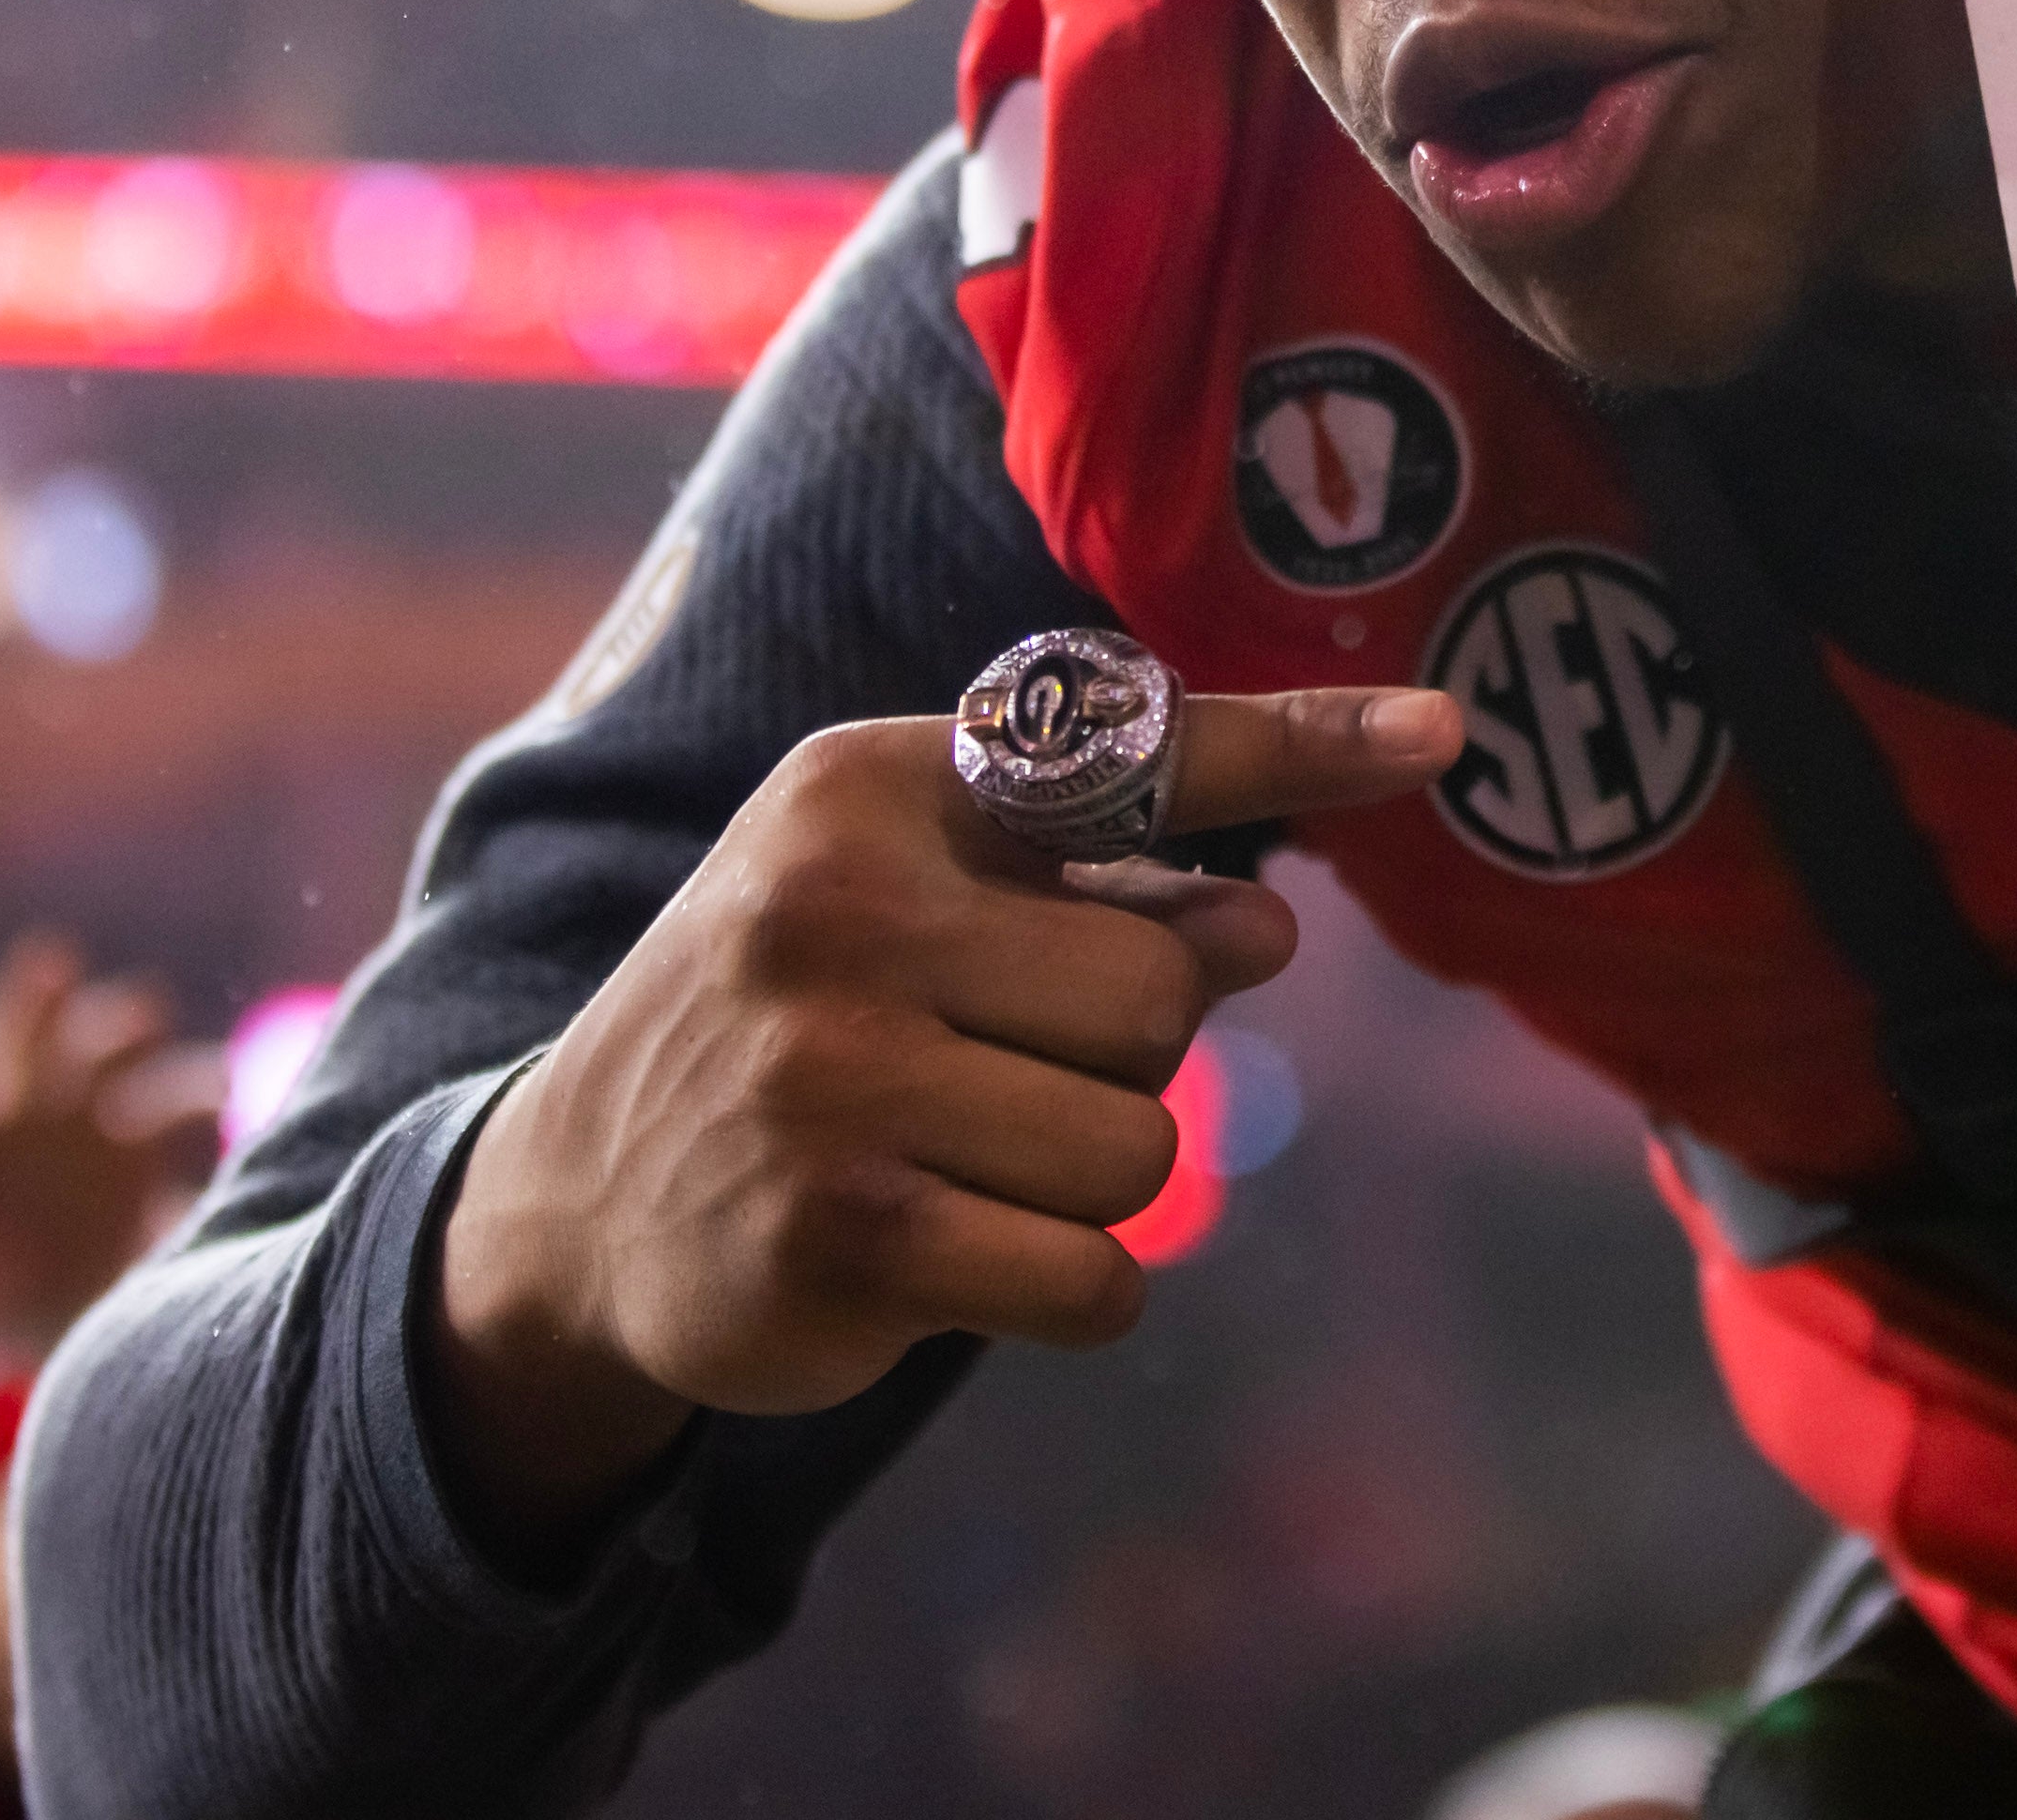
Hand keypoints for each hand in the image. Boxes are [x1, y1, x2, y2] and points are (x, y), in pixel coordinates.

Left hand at [0, 932, 216, 1364]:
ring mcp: (85, 1105)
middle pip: (27, 1013)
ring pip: (112, 1039)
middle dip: (38, 990)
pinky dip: (201, 1097)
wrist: (53, 1309)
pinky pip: (184, 1098)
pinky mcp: (147, 1136)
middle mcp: (18, 1090)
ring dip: (128, 1029)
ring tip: (142, 1035)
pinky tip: (216, 1112)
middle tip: (51, 962)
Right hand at [429, 683, 1462, 1563]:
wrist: (574, 1198)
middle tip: (987, 1068)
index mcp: (871, 787)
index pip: (1124, 752)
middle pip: (1161, 990)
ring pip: (1142, 1145)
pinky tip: (953, 1253)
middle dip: (1119, 1053)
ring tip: (954, 1158)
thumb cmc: (801, 1017)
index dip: (1298, 744)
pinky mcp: (845, 1236)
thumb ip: (1094, 894)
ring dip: (1086, 1180)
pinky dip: (1067, 1285)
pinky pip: (1096, 1274)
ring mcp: (834, 1075)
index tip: (1442, 732)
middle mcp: (841, 908)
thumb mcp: (912, 902)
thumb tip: (1267, 930)